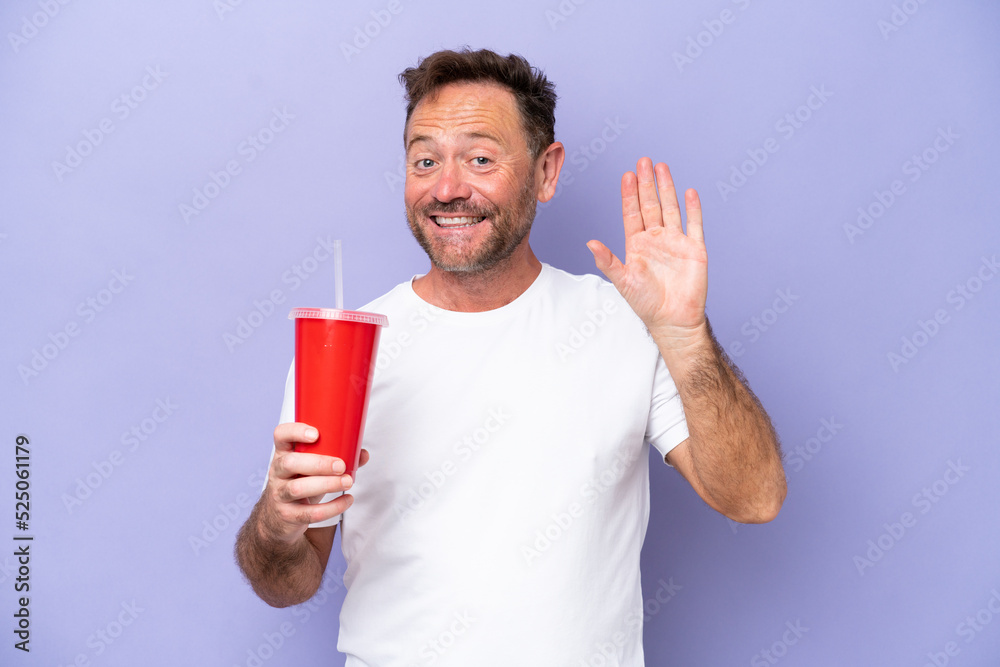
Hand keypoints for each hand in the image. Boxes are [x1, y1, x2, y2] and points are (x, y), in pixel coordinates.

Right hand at [260, 422, 369, 542]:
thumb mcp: (313, 467)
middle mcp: (277, 472)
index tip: (316, 434)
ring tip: (347, 482)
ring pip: (297, 488)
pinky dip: (331, 508)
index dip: (295, 432)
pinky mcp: (287, 515)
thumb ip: (337, 457)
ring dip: (327, 484)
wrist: (280, 516)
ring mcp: (279, 494)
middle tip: (341, 466)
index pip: (281, 435)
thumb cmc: (300, 483)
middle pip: (290, 463)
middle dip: (318, 463)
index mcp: (284, 453)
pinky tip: (346, 501)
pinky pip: (309, 513)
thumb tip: (362, 454)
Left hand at [587, 158, 707, 349]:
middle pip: (651, 205)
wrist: (673, 319)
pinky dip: (693, 208)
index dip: (629, 195)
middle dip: (646, 184)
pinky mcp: (694, 249)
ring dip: (667, 189)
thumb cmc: (646, 303)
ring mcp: (676, 242)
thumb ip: (607, 261)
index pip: (632, 213)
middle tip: (643, 161)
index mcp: (637, 245)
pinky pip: (694, 224)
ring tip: (662, 168)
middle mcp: (656, 239)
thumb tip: (589, 243)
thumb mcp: (622, 280)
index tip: (626, 175)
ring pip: (671, 209)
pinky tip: (689, 192)